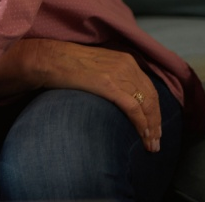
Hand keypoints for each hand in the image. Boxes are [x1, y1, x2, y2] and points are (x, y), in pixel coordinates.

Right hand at [22, 39, 161, 152]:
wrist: (47, 59)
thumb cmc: (65, 65)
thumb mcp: (96, 66)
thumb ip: (111, 78)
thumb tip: (118, 98)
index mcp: (125, 60)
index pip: (149, 88)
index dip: (155, 110)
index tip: (155, 127)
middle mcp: (127, 66)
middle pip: (152, 98)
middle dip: (156, 123)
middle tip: (156, 142)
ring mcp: (119, 75)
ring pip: (146, 105)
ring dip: (151, 129)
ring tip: (151, 145)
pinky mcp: (109, 85)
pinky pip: (134, 109)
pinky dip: (142, 125)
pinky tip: (143, 136)